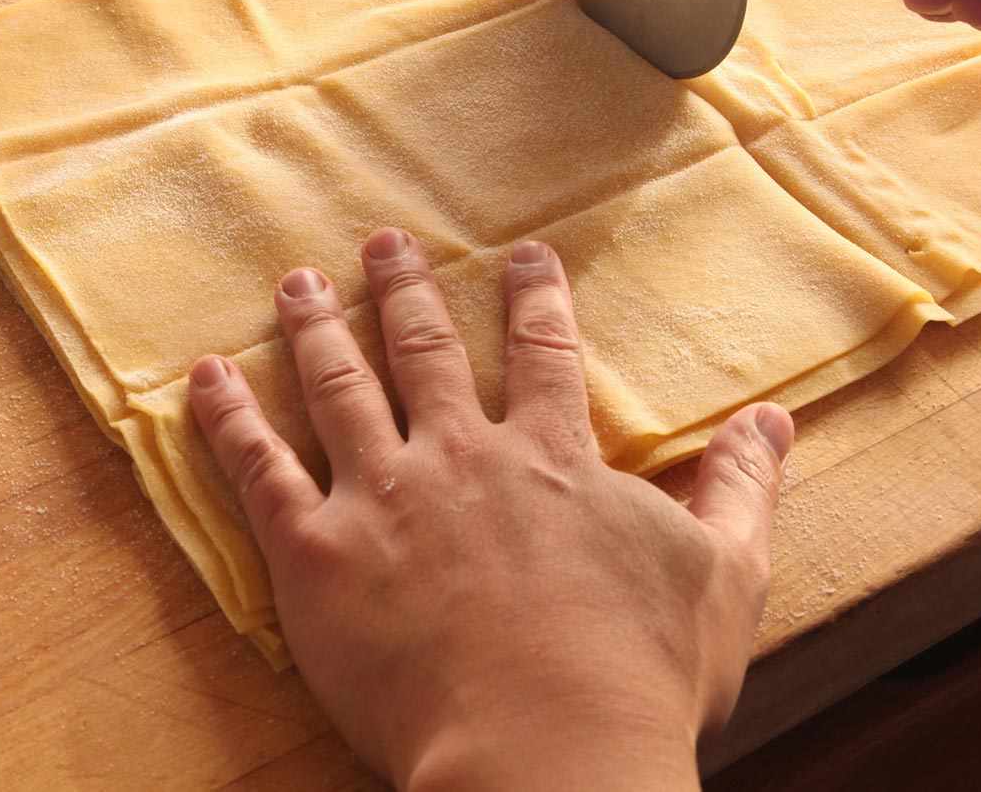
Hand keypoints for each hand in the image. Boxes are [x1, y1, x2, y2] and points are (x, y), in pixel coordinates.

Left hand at [187, 228, 793, 790]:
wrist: (547, 757)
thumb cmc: (638, 675)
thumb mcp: (722, 576)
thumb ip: (743, 488)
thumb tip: (776, 421)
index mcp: (550, 458)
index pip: (543, 350)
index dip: (534, 296)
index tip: (523, 254)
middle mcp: (462, 456)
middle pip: (427, 348)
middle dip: (406, 287)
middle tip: (385, 240)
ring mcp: (384, 497)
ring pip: (340, 385)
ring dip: (316, 326)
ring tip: (296, 280)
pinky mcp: (317, 554)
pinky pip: (259, 469)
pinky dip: (227, 417)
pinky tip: (203, 375)